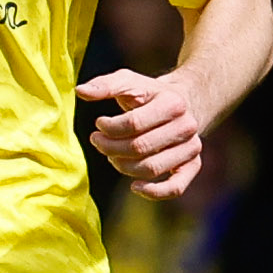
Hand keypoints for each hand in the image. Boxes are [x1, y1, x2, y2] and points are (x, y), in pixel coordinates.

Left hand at [76, 68, 203, 199]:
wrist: (181, 102)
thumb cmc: (148, 93)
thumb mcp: (127, 81)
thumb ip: (104, 85)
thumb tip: (80, 91)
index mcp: (172, 103)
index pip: (134, 123)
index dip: (109, 127)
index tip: (98, 123)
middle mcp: (187, 127)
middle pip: (140, 147)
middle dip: (110, 147)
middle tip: (97, 141)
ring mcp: (191, 148)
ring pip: (152, 168)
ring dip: (123, 166)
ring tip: (110, 155)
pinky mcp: (192, 165)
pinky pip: (175, 188)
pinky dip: (154, 192)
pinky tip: (134, 186)